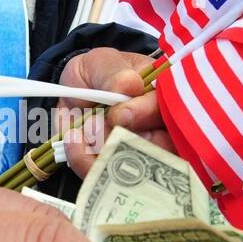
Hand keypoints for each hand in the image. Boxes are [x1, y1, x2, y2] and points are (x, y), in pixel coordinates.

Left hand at [57, 47, 174, 176]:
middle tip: (94, 125)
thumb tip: (130, 85)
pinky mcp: (119, 170)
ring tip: (79, 132)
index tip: (119, 114)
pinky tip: (73, 143)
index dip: (146, 114)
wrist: (73, 93)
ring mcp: (144, 154)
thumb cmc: (96, 74)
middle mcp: (163, 128)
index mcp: (164, 96)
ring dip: (103, 153)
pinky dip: (87, 163)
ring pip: (137, 169)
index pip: (169, 109)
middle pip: (163, 147)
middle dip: (124, 140)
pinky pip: (109, 177)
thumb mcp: (100, 63)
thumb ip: (114, 73)